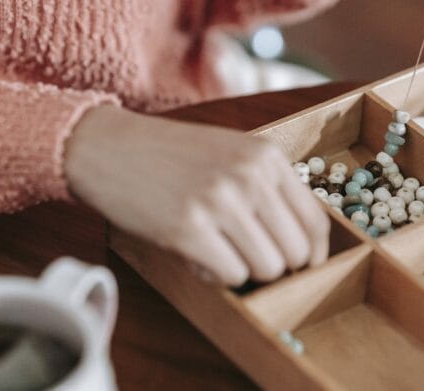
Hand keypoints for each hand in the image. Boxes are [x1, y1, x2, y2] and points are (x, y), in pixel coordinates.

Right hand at [64, 106, 329, 285]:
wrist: (107, 147)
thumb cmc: (169, 157)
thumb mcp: (230, 154)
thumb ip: (267, 189)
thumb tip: (300, 249)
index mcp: (266, 156)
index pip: (316, 222)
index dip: (311, 255)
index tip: (298, 267)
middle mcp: (250, 176)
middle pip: (296, 253)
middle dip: (273, 265)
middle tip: (244, 256)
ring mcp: (220, 201)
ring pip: (267, 269)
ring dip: (244, 271)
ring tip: (215, 250)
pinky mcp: (188, 228)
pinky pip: (231, 276)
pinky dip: (216, 275)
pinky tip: (195, 254)